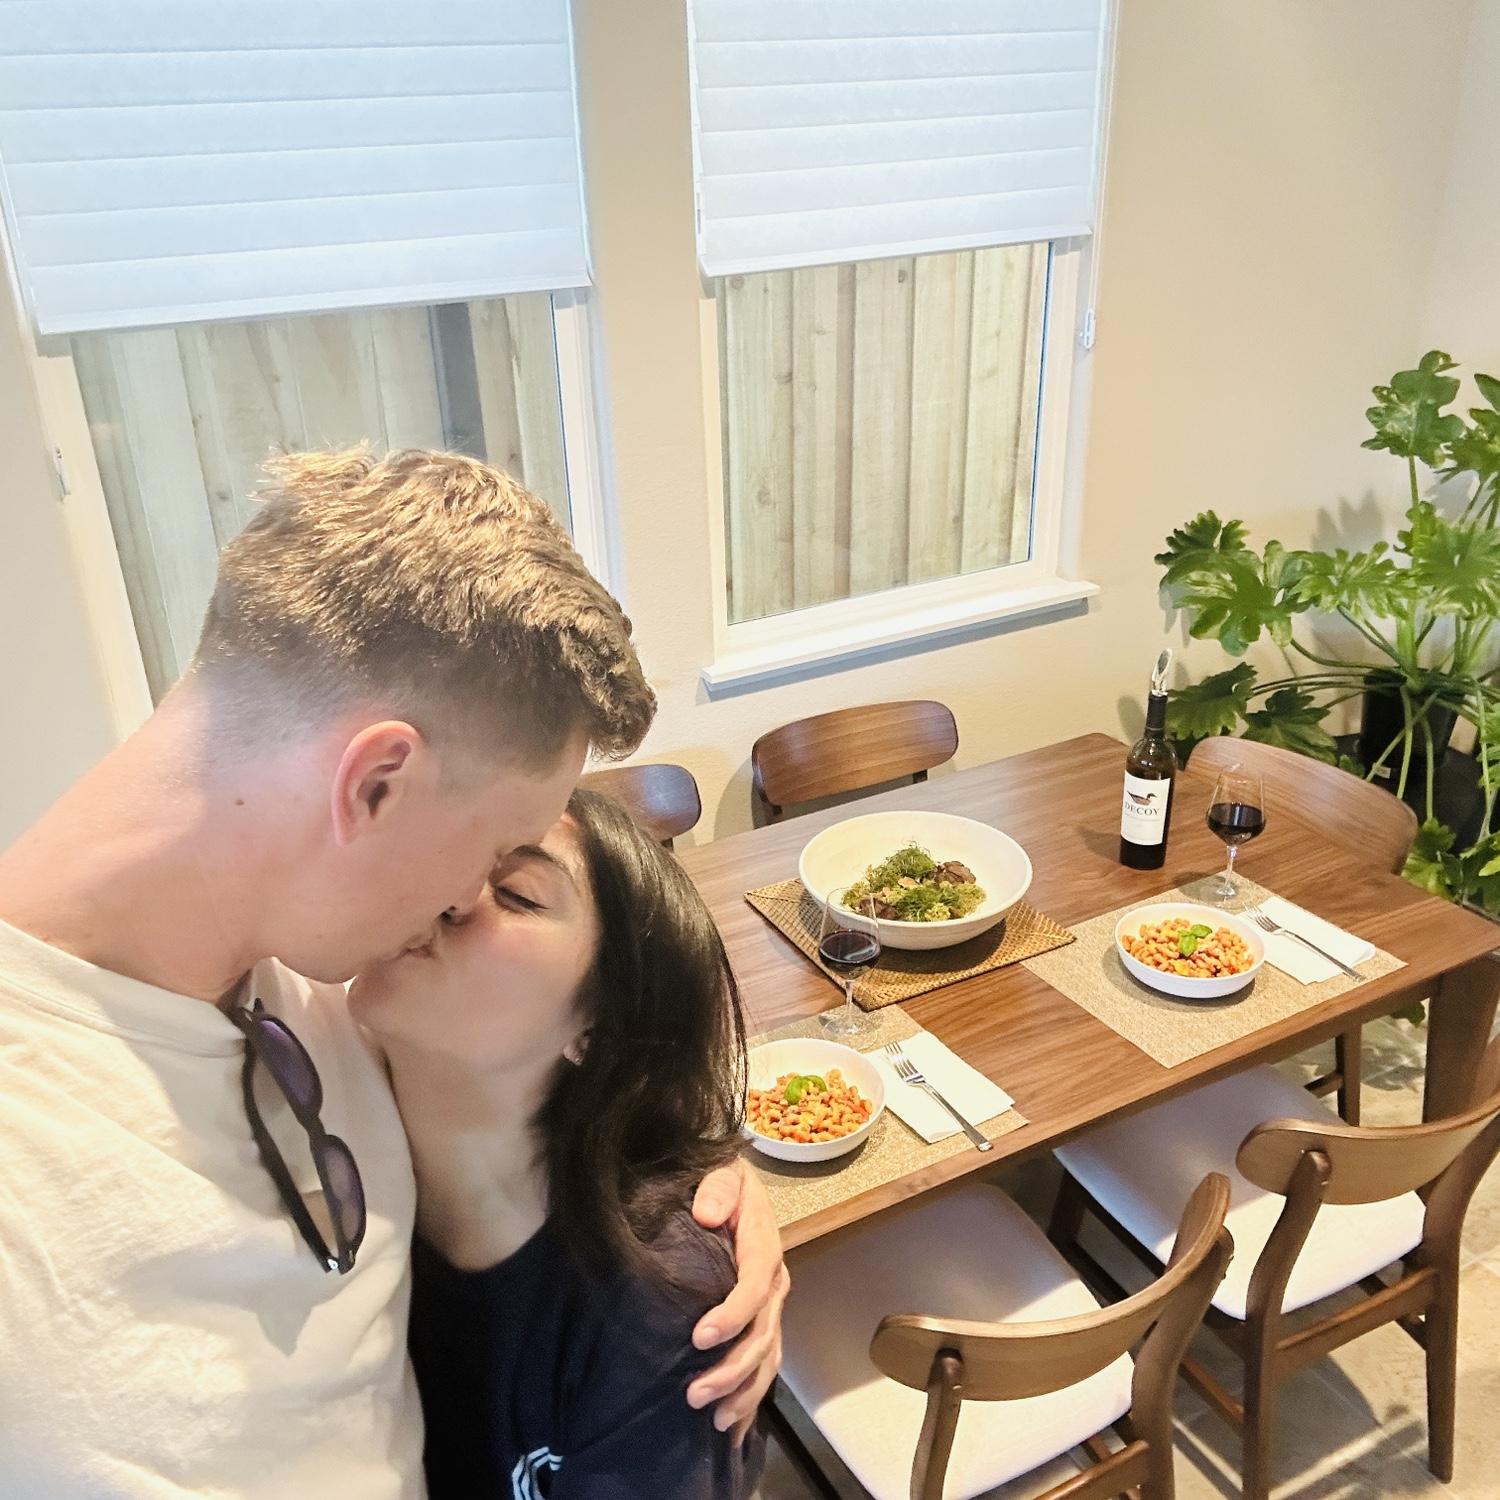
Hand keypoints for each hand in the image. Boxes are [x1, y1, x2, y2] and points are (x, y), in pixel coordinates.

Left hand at [686, 1159, 788, 1443]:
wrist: (735, 1186)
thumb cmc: (722, 1181)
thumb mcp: (721, 1172)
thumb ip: (716, 1188)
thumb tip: (707, 1213)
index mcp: (762, 1248)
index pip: (753, 1287)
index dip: (731, 1315)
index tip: (699, 1337)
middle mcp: (773, 1283)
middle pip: (762, 1334)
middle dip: (732, 1370)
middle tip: (695, 1395)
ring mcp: (770, 1306)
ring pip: (767, 1357)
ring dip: (744, 1392)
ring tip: (714, 1420)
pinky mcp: (761, 1321)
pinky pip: (764, 1364)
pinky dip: (750, 1398)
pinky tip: (732, 1430)